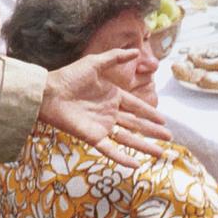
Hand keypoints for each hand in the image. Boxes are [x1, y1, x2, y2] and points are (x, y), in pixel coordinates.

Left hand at [37, 48, 171, 167]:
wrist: (48, 92)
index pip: (136, 106)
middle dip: (152, 131)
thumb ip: (115, 58)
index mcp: (112, 96)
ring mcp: (102, 126)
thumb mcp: (94, 63)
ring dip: (144, 146)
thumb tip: (136, 52)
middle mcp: (110, 112)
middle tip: (169, 138)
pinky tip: (136, 165)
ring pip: (128, 139)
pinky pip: (110, 150)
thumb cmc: (69, 77)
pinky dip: (123, 158)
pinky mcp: (93, 137)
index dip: (150, 113)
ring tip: (161, 153)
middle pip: (136, 124)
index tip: (164, 120)